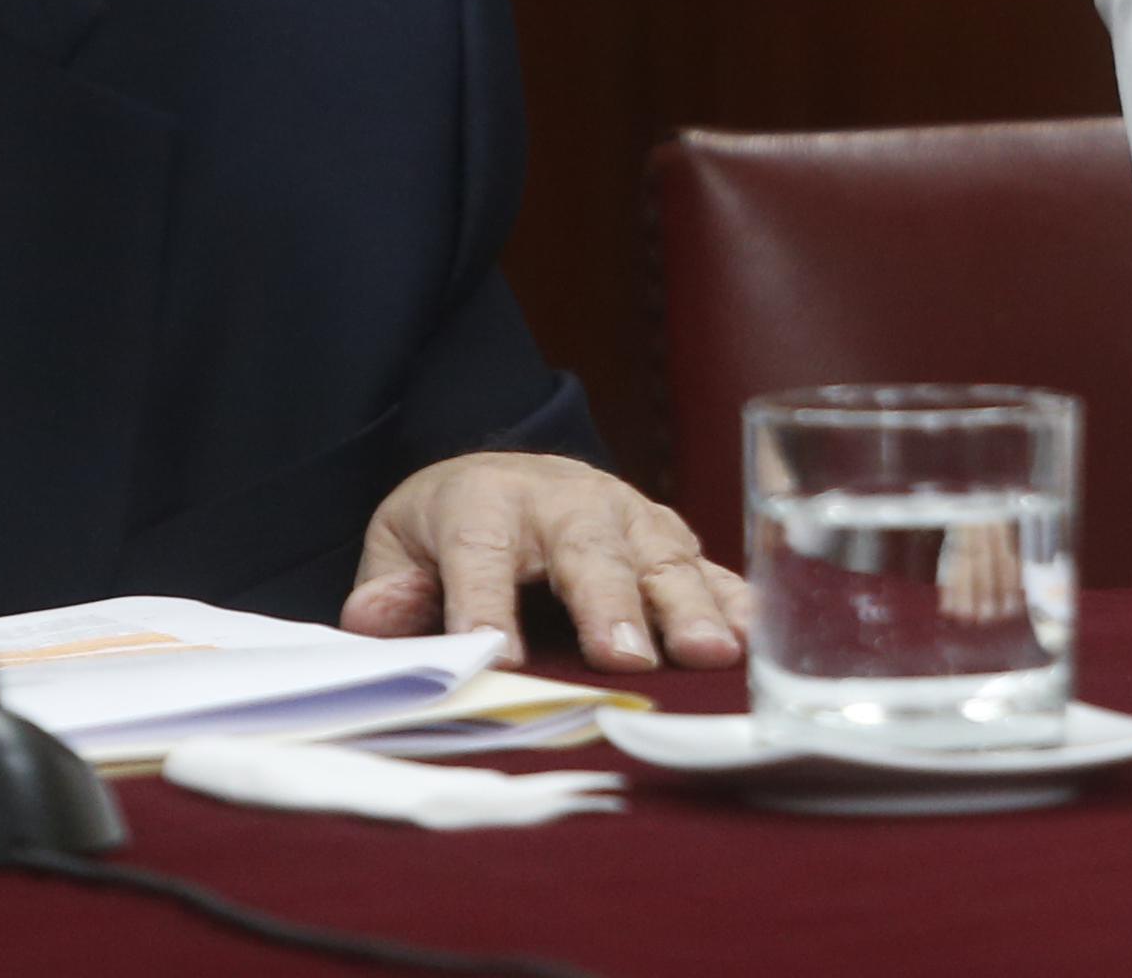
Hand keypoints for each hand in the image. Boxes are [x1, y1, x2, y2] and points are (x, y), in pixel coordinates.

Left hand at [344, 452, 745, 671]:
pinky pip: (704, 564)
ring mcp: (624, 513)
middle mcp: (564, 500)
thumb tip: (375, 619)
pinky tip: (756, 634)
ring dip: (687, 604)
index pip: (481, 553)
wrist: (508, 472)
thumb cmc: (450, 524)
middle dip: (610, 604)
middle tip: (625, 659)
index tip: (497, 659)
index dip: (488, 605)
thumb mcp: (399, 543)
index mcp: (484, 502)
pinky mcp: (665, 533)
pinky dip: (733, 597)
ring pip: (659, 555)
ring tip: (710, 653)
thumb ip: (389, 587)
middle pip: (588, 551)